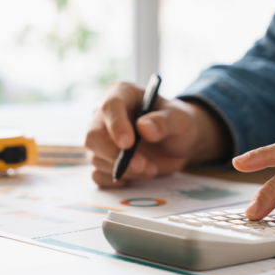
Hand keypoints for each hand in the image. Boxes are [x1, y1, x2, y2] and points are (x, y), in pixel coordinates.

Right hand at [86, 82, 228, 186]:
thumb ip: (165, 121)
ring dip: (124, 170)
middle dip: (115, 155)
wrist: (178, 143)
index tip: (128, 143)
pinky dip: (117, 181)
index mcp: (122, 94)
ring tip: (151, 169)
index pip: (110, 106)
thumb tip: (144, 128)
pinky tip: (137, 175)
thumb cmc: (177, 123)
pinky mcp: (103, 160)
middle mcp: (106, 116)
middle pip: (93, 136)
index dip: (116, 125)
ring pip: (96, 158)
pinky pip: (98, 175)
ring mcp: (102, 140)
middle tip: (141, 165)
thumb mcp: (180, 119)